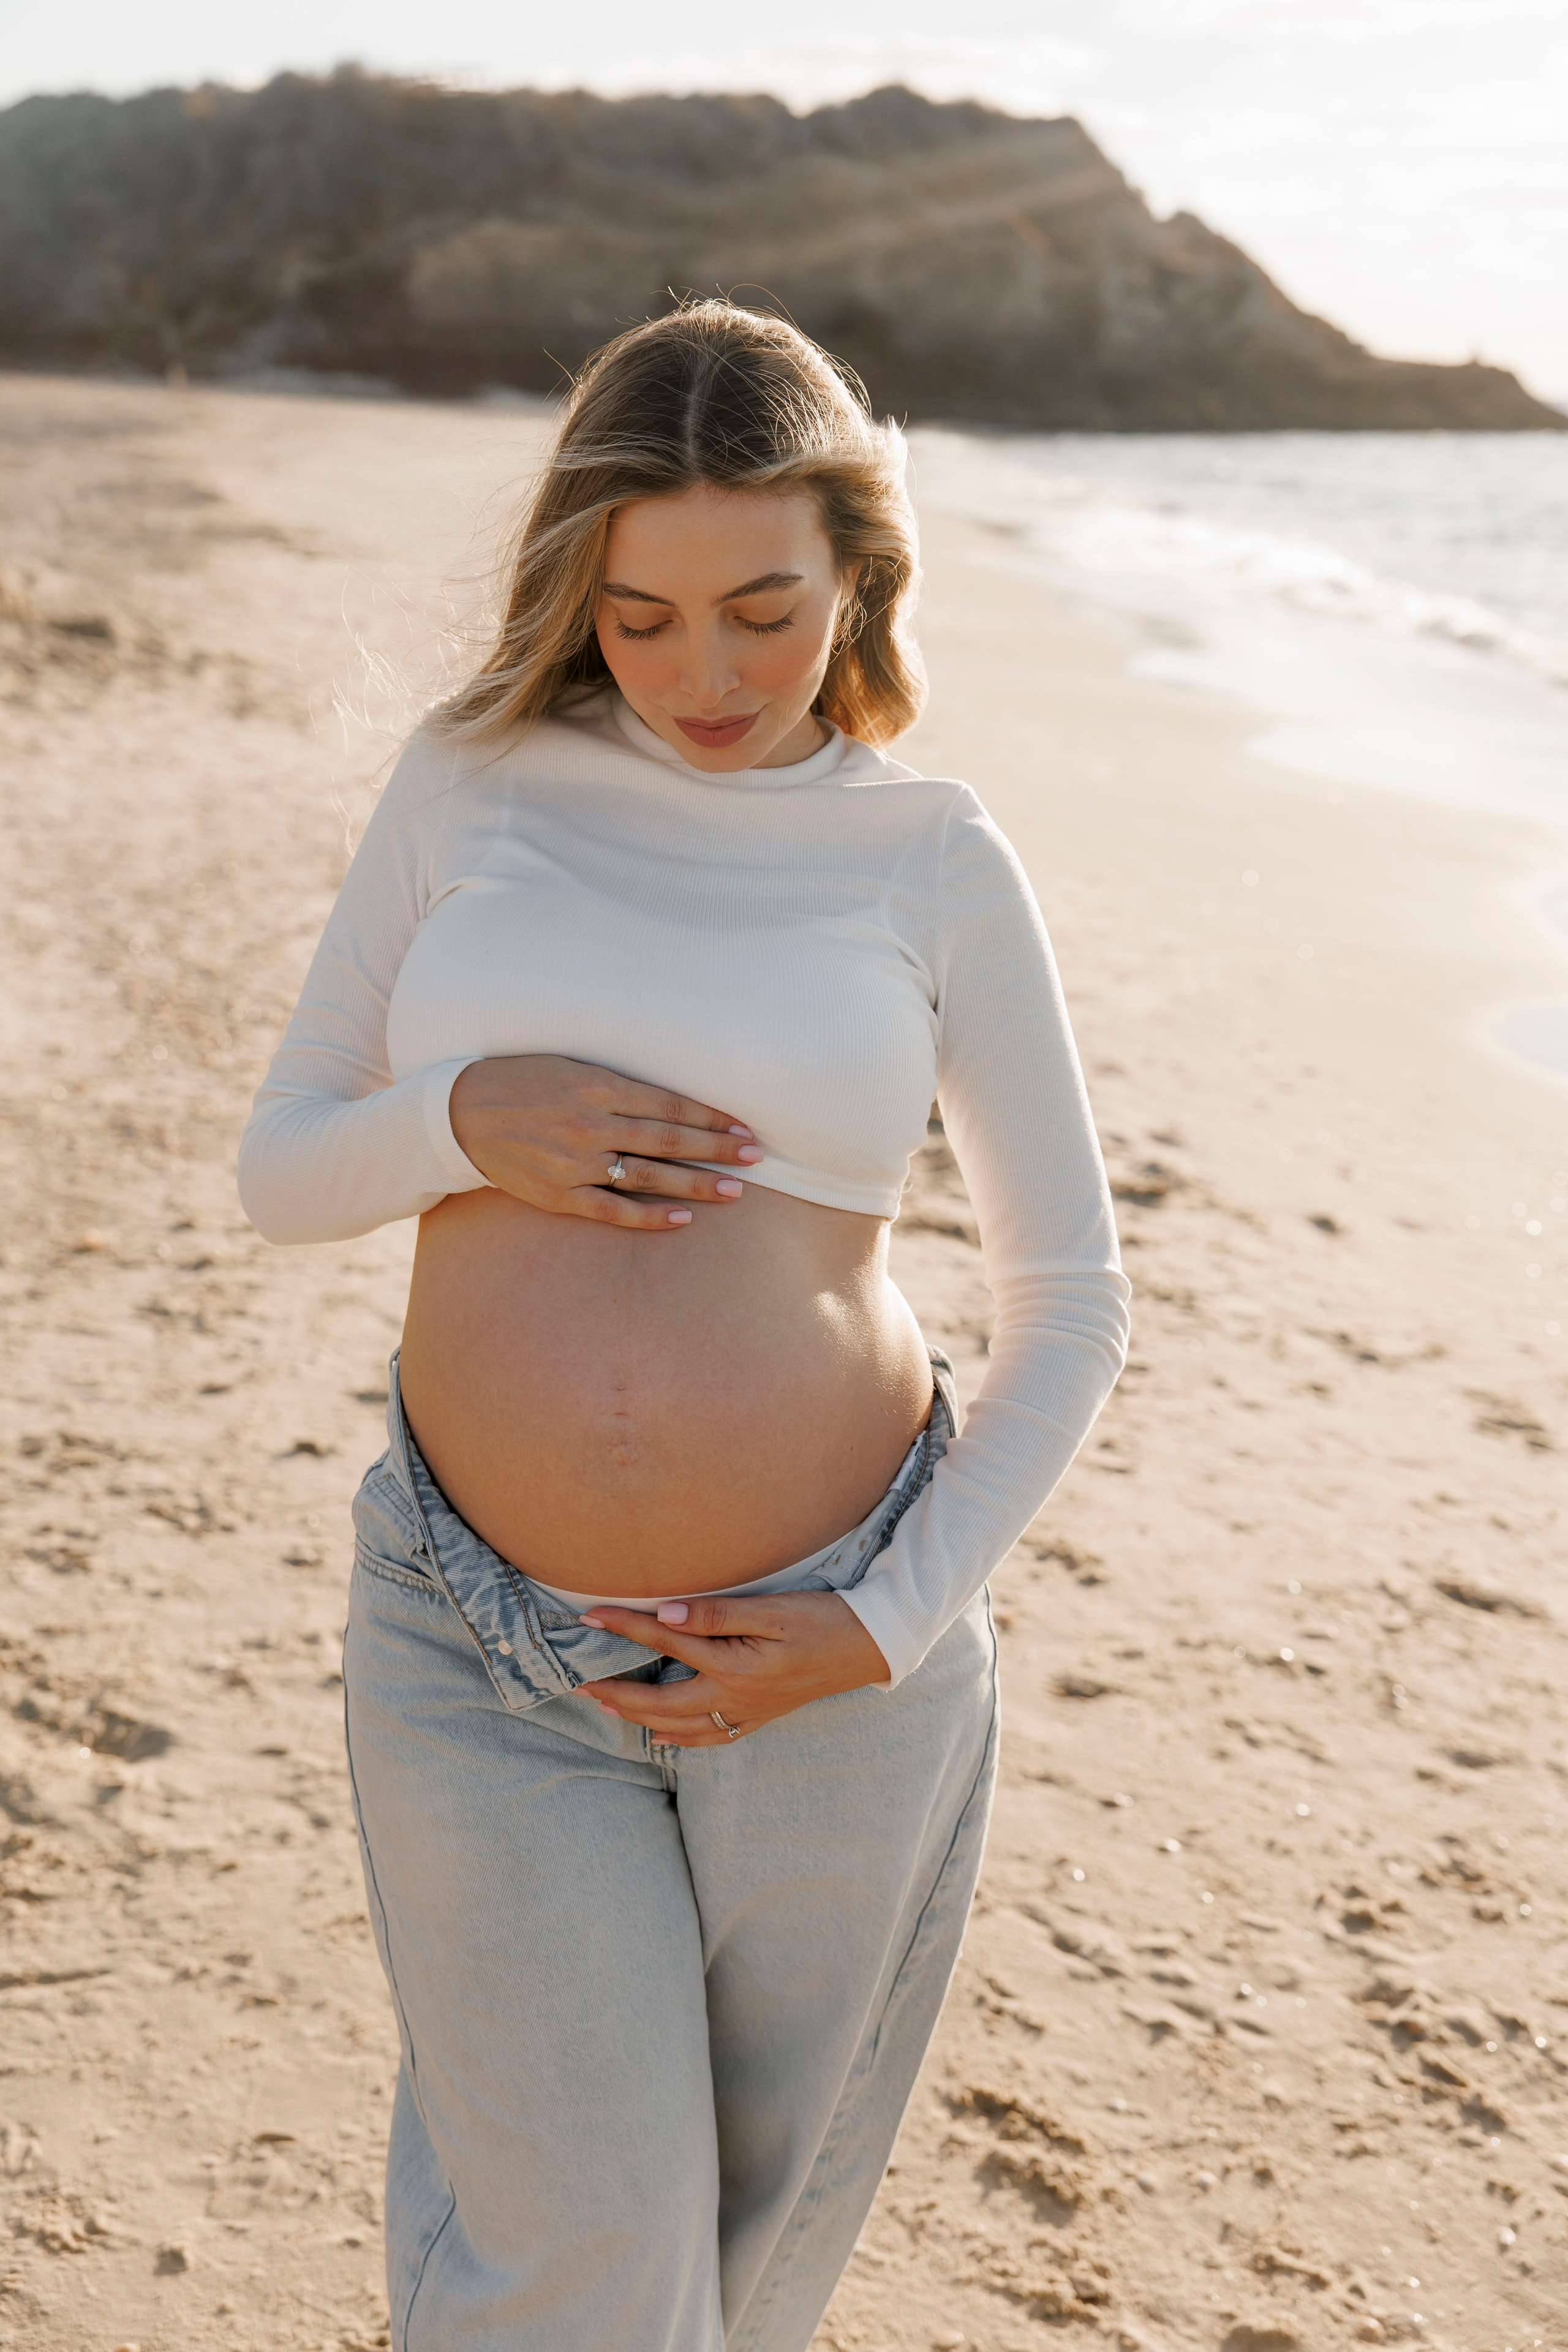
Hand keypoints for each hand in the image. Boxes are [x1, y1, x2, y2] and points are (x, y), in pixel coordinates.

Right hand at [448, 1053, 762, 1230]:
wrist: (461, 1113)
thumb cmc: (522, 1080)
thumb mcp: (572, 1065)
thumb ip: (619, 1084)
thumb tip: (673, 1101)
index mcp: (597, 1085)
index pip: (670, 1105)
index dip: (711, 1117)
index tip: (744, 1126)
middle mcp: (591, 1124)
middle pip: (669, 1140)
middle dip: (717, 1149)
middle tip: (756, 1156)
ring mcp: (575, 1163)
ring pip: (649, 1177)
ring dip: (696, 1184)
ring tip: (735, 1190)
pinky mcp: (558, 1194)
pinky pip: (612, 1210)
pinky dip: (649, 1216)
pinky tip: (682, 1220)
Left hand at [579, 1591, 890, 1744]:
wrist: (868, 1647)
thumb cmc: (822, 1619)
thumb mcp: (772, 1608)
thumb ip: (717, 1612)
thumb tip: (666, 1612)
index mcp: (733, 1666)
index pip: (666, 1641)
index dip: (625, 1626)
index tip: (591, 1615)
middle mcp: (734, 1697)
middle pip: (660, 1702)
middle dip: (617, 1693)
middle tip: (581, 1683)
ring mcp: (746, 1713)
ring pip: (680, 1727)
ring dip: (639, 1719)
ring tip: (608, 1707)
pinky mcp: (758, 1717)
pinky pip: (709, 1738)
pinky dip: (680, 1739)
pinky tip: (664, 1735)